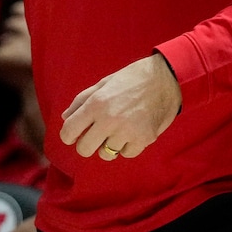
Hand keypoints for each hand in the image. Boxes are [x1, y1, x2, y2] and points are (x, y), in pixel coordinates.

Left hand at [60, 53, 181, 160]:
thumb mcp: (104, 83)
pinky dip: (127, 146)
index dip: (68, 135)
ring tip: (118, 130)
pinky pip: (126, 154)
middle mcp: (109, 120)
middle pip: (84, 149)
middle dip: (87, 144)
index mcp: (96, 104)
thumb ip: (82, 100)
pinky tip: (132, 131)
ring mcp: (127, 131)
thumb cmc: (132, 78)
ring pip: (106, 154)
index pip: (69, 131)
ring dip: (109, 145)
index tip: (74, 135)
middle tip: (95, 135)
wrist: (165, 77)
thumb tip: (65, 117)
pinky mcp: (144, 139)